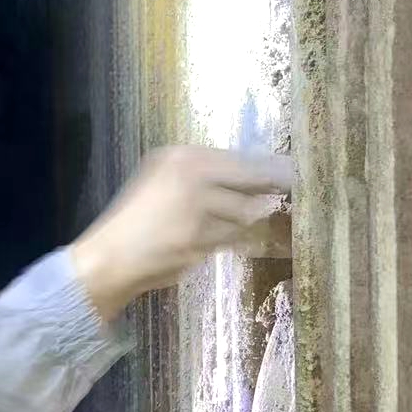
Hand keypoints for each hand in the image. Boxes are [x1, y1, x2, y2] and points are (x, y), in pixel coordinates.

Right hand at [69, 146, 293, 320]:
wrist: (111, 256)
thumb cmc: (137, 222)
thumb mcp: (164, 182)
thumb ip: (203, 177)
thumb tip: (256, 180)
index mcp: (180, 155)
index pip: (239, 157)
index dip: (270, 166)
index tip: (293, 171)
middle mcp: (189, 172)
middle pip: (251, 177)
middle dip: (276, 184)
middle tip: (300, 188)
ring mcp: (195, 204)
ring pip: (244, 212)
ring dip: (244, 224)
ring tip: (228, 228)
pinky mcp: (198, 235)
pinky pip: (232, 239)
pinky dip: (235, 243)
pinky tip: (218, 244)